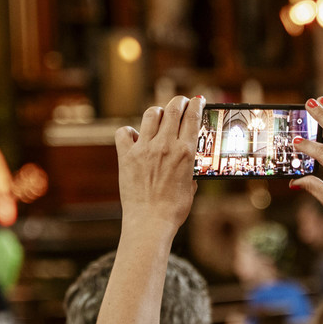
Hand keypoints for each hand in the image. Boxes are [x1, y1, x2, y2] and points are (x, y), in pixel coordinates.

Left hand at [114, 95, 203, 229]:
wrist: (150, 223)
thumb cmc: (174, 210)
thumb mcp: (191, 186)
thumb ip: (189, 169)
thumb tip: (188, 161)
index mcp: (186, 152)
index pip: (193, 117)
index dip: (197, 104)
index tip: (198, 100)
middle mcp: (165, 146)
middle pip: (173, 109)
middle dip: (180, 101)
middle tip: (182, 102)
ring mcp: (144, 149)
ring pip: (151, 114)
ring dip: (158, 112)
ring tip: (160, 115)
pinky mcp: (126, 156)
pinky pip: (124, 132)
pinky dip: (129, 132)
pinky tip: (135, 137)